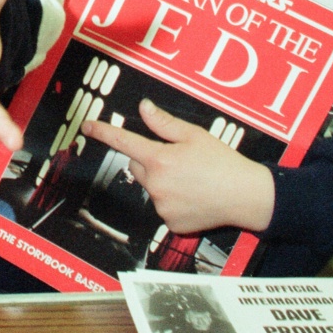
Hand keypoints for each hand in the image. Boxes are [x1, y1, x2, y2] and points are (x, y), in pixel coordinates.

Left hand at [83, 100, 275, 234]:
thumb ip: (165, 123)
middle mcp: (156, 185)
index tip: (87, 126)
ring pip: (152, 187)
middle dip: (152, 160)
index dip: (103, 132)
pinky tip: (194, 196)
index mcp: (160, 159)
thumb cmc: (223, 162)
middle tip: (179, 158)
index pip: (124, 142)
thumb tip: (144, 108)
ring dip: (164, 181)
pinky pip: (163, 206)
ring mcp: (161, 207)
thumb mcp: (196, 135)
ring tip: (193, 179)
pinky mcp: (169, 223)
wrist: (245, 196)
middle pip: (139, 166)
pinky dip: (173, 200)